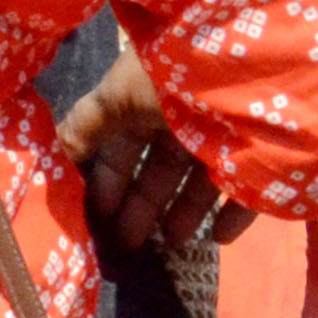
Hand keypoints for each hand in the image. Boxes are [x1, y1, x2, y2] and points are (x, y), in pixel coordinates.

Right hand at [55, 49, 246, 255]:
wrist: (255, 72)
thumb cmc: (175, 82)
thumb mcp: (119, 95)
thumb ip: (87, 124)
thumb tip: (55, 146)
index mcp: (149, 99)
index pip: (124, 144)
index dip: (109, 178)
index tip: (97, 214)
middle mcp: (186, 119)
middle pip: (160, 168)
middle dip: (142, 204)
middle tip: (128, 243)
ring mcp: (226, 140)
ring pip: (200, 183)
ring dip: (183, 214)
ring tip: (170, 245)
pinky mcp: (263, 161)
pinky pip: (247, 194)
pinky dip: (231, 218)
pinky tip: (216, 238)